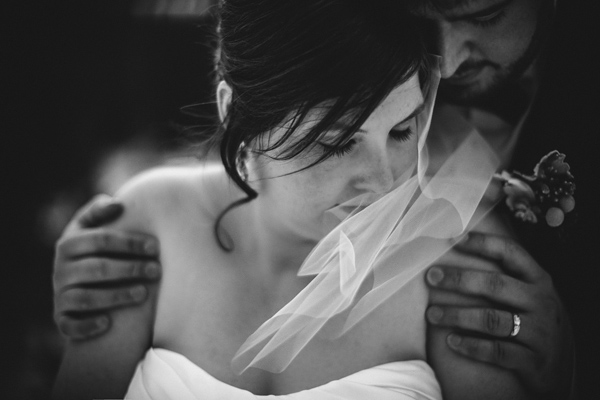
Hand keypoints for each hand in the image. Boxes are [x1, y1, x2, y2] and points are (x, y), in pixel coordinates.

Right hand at [53, 194, 160, 339]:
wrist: (78, 289)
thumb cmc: (96, 252)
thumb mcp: (92, 229)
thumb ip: (100, 212)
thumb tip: (118, 204)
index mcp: (69, 243)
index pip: (100, 239)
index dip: (129, 242)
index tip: (156, 246)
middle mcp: (61, 269)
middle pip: (97, 268)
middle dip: (130, 268)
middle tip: (157, 271)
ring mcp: (60, 295)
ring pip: (86, 297)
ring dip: (116, 295)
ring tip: (144, 294)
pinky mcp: (61, 318)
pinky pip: (70, 325)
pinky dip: (86, 325)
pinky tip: (107, 323)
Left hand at [425, 232, 573, 396]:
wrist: (559, 365)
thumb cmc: (532, 319)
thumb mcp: (529, 294)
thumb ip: (504, 276)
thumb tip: (458, 249)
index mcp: (538, 280)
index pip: (511, 253)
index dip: (483, 243)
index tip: (453, 239)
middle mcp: (541, 302)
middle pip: (496, 285)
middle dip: (459, 279)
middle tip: (430, 277)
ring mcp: (539, 332)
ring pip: (492, 319)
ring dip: (457, 315)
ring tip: (432, 314)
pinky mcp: (532, 360)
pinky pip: (496, 351)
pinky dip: (471, 346)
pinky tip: (450, 341)